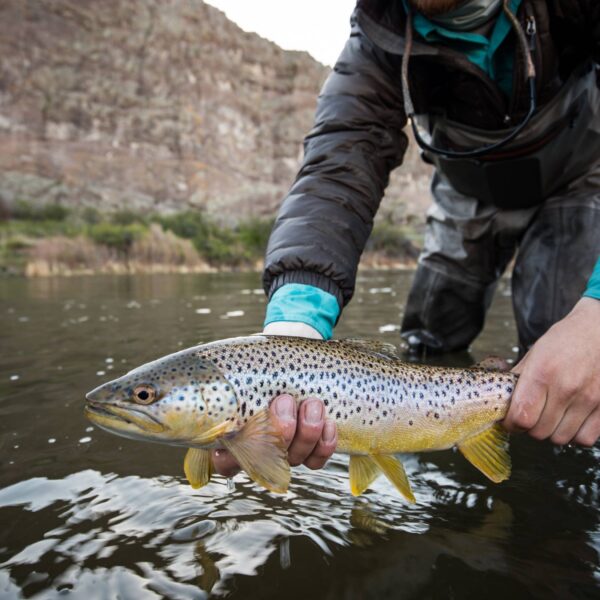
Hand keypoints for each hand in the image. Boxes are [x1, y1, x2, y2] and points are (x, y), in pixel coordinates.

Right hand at [213, 321, 336, 475]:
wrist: (296, 361)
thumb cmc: (265, 365)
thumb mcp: (246, 369)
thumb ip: (230, 381)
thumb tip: (211, 382)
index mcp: (235, 435)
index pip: (224, 462)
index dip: (229, 457)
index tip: (238, 430)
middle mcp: (260, 450)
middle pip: (266, 461)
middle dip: (279, 430)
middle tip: (285, 399)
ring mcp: (285, 452)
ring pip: (294, 459)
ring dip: (307, 431)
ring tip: (312, 403)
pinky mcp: (311, 451)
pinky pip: (316, 461)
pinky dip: (324, 442)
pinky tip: (328, 421)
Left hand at [503, 297, 599, 445]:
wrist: (599, 329)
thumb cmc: (566, 339)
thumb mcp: (535, 353)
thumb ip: (518, 378)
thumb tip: (502, 400)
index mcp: (542, 373)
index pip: (521, 417)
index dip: (511, 424)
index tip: (511, 421)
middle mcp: (565, 388)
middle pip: (539, 432)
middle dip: (529, 428)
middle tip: (531, 416)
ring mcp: (588, 399)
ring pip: (560, 438)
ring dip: (552, 432)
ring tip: (551, 416)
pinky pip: (585, 439)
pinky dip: (575, 435)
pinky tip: (570, 420)